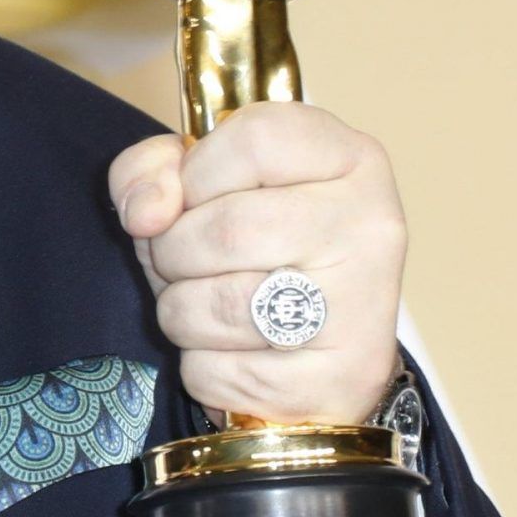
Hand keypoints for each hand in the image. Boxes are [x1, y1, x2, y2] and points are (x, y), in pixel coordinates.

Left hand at [108, 101, 404, 425]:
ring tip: (207, 308)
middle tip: (185, 264)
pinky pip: (220, 372)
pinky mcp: (344, 379)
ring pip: (218, 305)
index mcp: (351, 158)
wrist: (316, 355)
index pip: (255, 138)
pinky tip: (234, 356)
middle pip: (228, 227)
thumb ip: (153, 169)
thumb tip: (145, 212)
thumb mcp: (200, 183)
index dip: (196, 172)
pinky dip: (201, 368)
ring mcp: (365, 305)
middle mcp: (372, 224)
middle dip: (172, 253)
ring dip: (180, 313)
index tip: (191, 197)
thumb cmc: (251, 252)